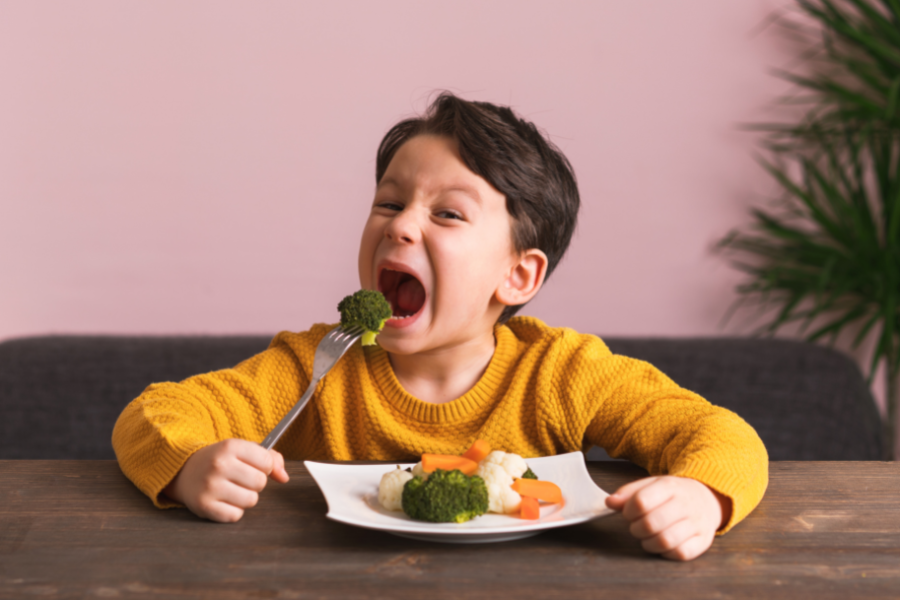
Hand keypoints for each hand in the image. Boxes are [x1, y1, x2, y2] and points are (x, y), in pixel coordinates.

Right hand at [163, 438, 289, 522]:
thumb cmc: (220, 460)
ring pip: (251, 500)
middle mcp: (219, 465)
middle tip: (241, 479)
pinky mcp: (204, 506)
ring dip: (246, 498)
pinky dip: (233, 511)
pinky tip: (224, 500)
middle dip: (256, 483)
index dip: (265, 467)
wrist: (183, 471)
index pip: (267, 462)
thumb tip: (284, 477)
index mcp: (230, 446)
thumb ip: (270, 458)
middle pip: (260, 482)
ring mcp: (210, 487)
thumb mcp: (242, 450)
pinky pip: (235, 516)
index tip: (254, 466)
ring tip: (232, 490)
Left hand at [605, 476, 729, 560]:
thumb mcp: (651, 484)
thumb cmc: (673, 494)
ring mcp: (697, 523)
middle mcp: (685, 504)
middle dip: (636, 529)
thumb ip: (629, 493)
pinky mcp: (703, 541)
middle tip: (637, 527)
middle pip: (651, 523)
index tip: (628, 513)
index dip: (628, 511)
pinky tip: (662, 545)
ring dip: (648, 543)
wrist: (707, 498)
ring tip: (647, 537)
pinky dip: (666, 553)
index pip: (641, 501)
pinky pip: (681, 553)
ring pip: (665, 541)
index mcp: (670, 486)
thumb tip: (609, 502)